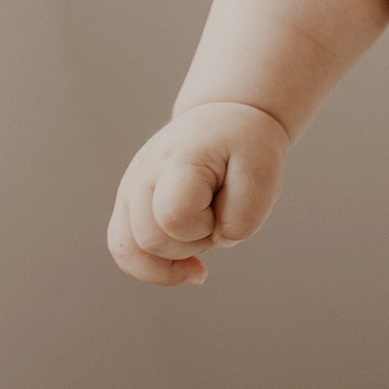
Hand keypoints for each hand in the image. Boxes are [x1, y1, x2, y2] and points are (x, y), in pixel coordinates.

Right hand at [108, 101, 289, 284]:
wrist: (225, 121)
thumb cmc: (245, 146)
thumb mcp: (264, 172)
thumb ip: (245, 216)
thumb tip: (218, 242)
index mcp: (177, 160)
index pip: (175, 216)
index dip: (206, 225)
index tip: (228, 202)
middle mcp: (142, 174)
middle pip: (152, 241)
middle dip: (195, 242)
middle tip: (220, 211)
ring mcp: (128, 189)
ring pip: (130, 251)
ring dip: (173, 256)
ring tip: (204, 234)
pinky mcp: (127, 204)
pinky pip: (124, 251)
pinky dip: (154, 267)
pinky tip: (187, 267)